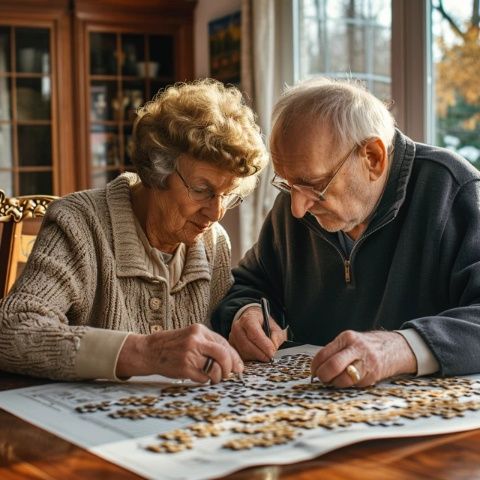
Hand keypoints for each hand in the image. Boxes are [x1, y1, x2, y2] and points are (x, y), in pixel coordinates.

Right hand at [116, 324, 242, 383]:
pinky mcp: (184, 368)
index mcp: (199, 330)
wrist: (149, 350)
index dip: (234, 357)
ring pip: (215, 369)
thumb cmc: (173, 345)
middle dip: (229, 367)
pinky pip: (203, 378)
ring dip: (217, 377)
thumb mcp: (191, 337)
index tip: (238, 367)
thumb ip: (209, 344)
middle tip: (228, 374)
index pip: (224, 343)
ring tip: (213, 377)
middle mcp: (195, 340)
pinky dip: (205, 380)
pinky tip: (200, 377)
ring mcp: (189, 354)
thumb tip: (232, 360)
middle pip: (223, 355)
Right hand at [228, 306, 286, 361]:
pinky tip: (257, 356)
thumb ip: (276, 336)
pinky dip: (250, 359)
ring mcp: (232, 337)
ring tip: (264, 356)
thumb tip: (273, 348)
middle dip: (260, 354)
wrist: (252, 321)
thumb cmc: (262, 324)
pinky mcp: (232, 346)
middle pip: (247, 345)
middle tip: (270, 358)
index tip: (272, 352)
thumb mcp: (274, 326)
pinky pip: (240, 356)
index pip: (254, 333)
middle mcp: (238, 327)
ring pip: (243, 352)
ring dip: (255, 357)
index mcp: (248, 319)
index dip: (264, 345)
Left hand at [311, 330, 416, 386]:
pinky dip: (349, 385)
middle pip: (333, 366)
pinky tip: (352, 379)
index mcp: (347, 338)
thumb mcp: (349, 341)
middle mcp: (356, 348)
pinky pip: (354, 385)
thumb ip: (334, 351)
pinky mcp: (373, 375)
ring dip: (335, 383)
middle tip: (322, 379)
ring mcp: (366, 362)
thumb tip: (316, 368)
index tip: (313, 372)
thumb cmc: (365, 346)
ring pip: (343, 379)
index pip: (323, 354)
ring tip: (335, 380)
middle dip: (323, 376)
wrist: (394, 348)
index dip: (315, 366)